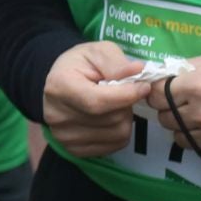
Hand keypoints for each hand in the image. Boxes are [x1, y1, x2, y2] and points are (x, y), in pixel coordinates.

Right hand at [41, 42, 152, 158]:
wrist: (60, 84)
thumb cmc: (80, 65)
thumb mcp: (96, 51)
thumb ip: (116, 62)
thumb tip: (138, 71)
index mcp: (59, 86)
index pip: (97, 102)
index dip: (126, 96)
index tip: (144, 87)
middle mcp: (57, 115)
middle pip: (111, 119)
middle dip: (126, 105)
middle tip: (122, 92)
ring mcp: (63, 136)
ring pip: (117, 134)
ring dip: (125, 118)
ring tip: (115, 105)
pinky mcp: (74, 150)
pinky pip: (114, 146)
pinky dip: (119, 132)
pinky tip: (110, 118)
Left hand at [143, 53, 200, 168]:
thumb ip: (187, 69)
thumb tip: (159, 76)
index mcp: (200, 86)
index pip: (155, 95)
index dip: (158, 92)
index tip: (168, 91)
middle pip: (165, 118)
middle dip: (172, 109)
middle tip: (190, 103)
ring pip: (180, 138)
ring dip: (186, 128)